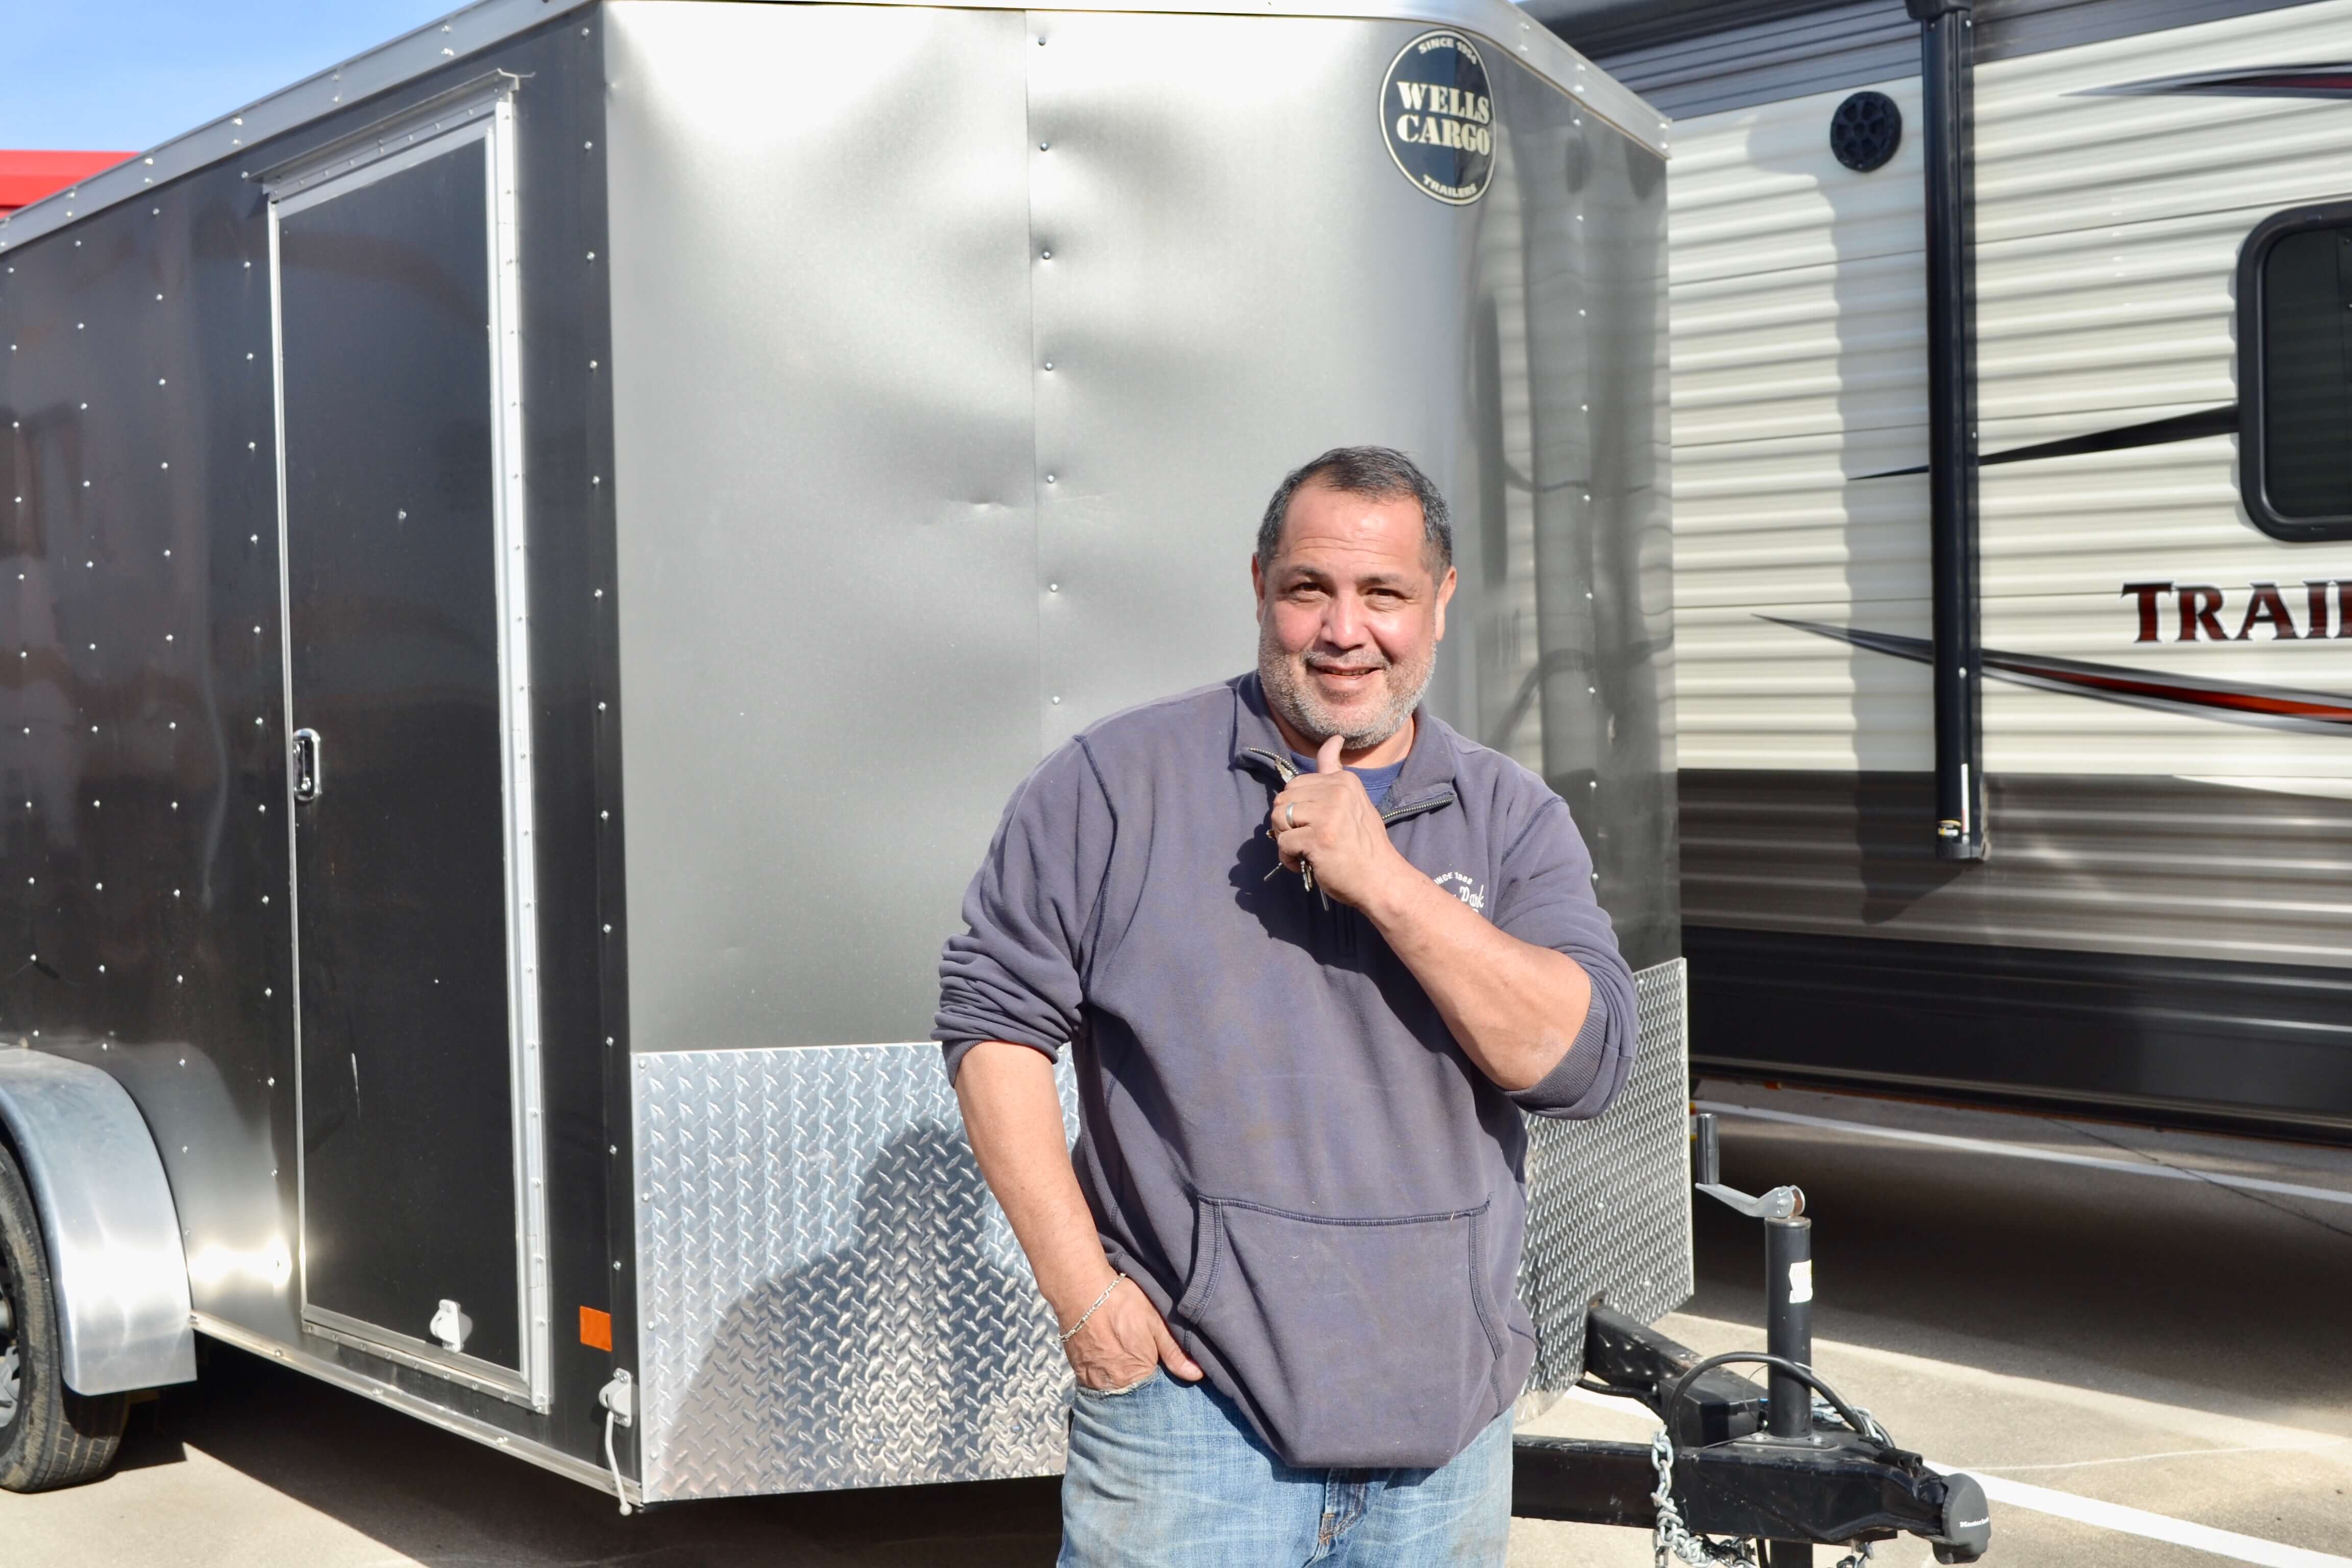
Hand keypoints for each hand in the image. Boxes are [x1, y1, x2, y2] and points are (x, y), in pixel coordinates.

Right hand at [1061, 1276, 1202, 1390]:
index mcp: (1138, 1375)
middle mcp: (1115, 1385)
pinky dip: (1104, 1374)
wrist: (1080, 1291)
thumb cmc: (1122, 1303)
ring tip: (1124, 1357)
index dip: (1160, 1379)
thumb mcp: (1155, 1323)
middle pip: (1134, 1391)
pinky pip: (1097, 1382)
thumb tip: (1197, 1374)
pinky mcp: (1079, 1372)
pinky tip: (1108, 1357)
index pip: (1155, 1392)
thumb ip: (1175, 1352)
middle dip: (1141, 1381)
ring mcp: (1094, 1380)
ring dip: (1121, 1379)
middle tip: (1140, 1357)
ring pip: (1114, 1388)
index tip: (1160, 1367)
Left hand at [1270, 735, 1409, 911]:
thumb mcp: (1354, 801)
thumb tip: (1333, 738)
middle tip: (1307, 839)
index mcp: (1344, 781)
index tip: (1318, 821)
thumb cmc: (1363, 845)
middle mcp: (1336, 792)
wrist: (1381, 880)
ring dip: (1285, 839)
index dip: (1298, 806)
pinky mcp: (1317, 838)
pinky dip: (1287, 858)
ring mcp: (1327, 814)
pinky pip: (1283, 842)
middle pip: (1282, 798)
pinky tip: (1304, 863)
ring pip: (1278, 818)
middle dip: (1287, 822)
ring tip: (1305, 851)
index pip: (1297, 782)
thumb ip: (1335, 773)